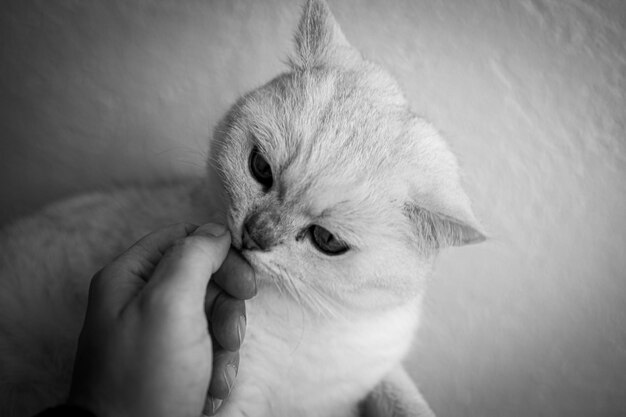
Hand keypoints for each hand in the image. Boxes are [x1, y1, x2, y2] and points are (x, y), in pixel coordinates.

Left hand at [67, 223, 255, 416]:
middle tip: (230, 332)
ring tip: (216, 371)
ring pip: (211, 312)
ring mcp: (157, 331)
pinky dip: (217, 364)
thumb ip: (193, 257)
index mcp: (129, 276)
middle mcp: (140, 299)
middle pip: (202, 276)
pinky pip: (208, 344)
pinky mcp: (171, 359)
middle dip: (225, 305)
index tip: (242, 280)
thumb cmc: (145, 377)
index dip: (218, 252)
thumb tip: (216, 231)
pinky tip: (210, 386)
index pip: (183, 238)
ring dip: (225, 341)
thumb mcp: (170, 305)